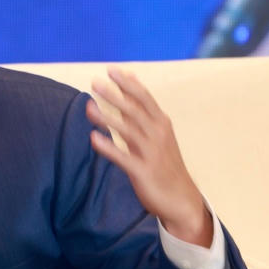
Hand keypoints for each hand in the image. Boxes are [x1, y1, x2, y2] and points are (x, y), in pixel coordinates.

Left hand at [86, 68, 211, 246]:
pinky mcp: (142, 171)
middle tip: (95, 82)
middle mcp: (158, 135)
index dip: (127, 83)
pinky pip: (122, 157)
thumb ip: (140, 115)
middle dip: (114, 95)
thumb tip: (127, 90)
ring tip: (88, 107)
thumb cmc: (164, 164)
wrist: (181, 199)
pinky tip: (93, 138)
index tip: (111, 69)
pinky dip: (108, 147)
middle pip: (134, 110)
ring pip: (126, 131)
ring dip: (106, 118)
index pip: (144, 97)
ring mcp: (151, 153)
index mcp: (161, 124)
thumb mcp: (157, 136)